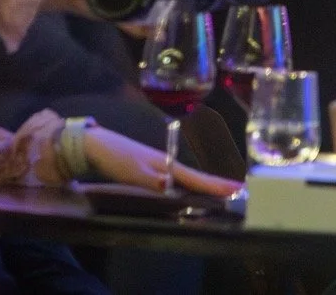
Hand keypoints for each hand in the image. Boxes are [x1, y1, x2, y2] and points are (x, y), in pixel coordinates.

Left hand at [83, 126, 243, 196]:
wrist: (97, 145)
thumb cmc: (115, 158)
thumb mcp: (131, 171)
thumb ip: (151, 180)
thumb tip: (170, 186)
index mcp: (166, 165)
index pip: (195, 178)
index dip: (215, 185)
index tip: (237, 188)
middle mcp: (167, 164)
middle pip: (196, 176)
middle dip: (216, 183)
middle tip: (238, 190)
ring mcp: (161, 164)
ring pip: (188, 177)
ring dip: (205, 184)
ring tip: (221, 190)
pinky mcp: (153, 168)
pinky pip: (179, 178)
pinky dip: (191, 183)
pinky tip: (191, 187)